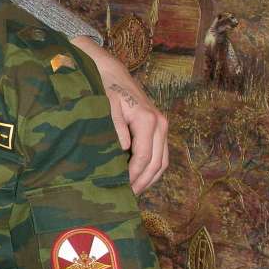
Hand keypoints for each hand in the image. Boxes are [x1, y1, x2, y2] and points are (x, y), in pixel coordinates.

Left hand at [71, 36, 168, 193]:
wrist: (111, 71)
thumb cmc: (105, 89)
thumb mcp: (105, 106)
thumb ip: (115, 128)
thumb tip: (123, 151)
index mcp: (147, 120)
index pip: (144, 157)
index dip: (134, 175)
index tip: (123, 188)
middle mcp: (160, 124)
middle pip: (157, 162)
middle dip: (143, 182)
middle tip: (128, 196)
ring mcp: (162, 125)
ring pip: (162, 160)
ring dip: (150, 178)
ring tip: (134, 191)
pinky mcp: (159, 127)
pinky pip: (160, 153)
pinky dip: (152, 168)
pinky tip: (139, 177)